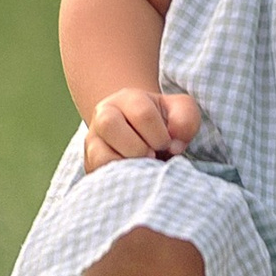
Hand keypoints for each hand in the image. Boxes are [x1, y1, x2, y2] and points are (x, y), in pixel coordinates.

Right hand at [81, 84, 200, 170]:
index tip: (168, 144)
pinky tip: (133, 176)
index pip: (142, 113)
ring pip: (98, 152)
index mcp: (128, 98)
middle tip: (153, 155)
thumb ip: (185, 120)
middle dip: (138, 146)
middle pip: (109, 124)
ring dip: (126, 163)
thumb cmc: (164, 123)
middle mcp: (104, 114)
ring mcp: (93, 140)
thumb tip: (175, 145)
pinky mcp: (90, 163)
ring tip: (143, 167)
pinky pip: (97, 172)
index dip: (159, 134)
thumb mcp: (180, 112)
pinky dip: (117, 177)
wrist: (142, 135)